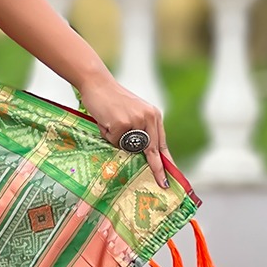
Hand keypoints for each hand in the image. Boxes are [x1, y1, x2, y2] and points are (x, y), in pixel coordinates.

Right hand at [76, 73, 170, 188]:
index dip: (167, 163)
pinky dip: (107, 134)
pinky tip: (105, 120)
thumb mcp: (131, 114)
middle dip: (156, 169)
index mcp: (154, 115)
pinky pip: (114, 141)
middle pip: (152, 150)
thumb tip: (141, 153)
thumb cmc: (110, 100)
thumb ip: (139, 130)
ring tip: (110, 122)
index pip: (162, 144)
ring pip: (127, 146)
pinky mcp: (122, 123)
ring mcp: (136, 120)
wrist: (96, 83)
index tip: (170, 178)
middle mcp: (148, 117)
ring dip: (116, 139)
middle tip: (162, 184)